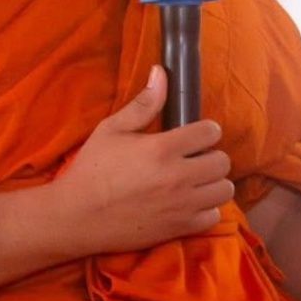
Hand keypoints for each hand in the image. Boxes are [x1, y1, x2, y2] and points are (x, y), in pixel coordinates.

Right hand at [50, 66, 233, 254]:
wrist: (77, 216)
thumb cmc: (92, 169)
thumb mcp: (112, 129)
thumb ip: (143, 104)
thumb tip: (161, 73)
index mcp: (162, 148)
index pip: (211, 132)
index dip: (205, 130)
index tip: (195, 135)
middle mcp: (178, 177)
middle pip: (223, 161)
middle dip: (211, 155)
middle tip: (194, 158)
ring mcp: (181, 205)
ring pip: (224, 189)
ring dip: (213, 182)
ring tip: (195, 180)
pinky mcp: (179, 228)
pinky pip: (214, 216)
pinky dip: (206, 209)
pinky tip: (189, 202)